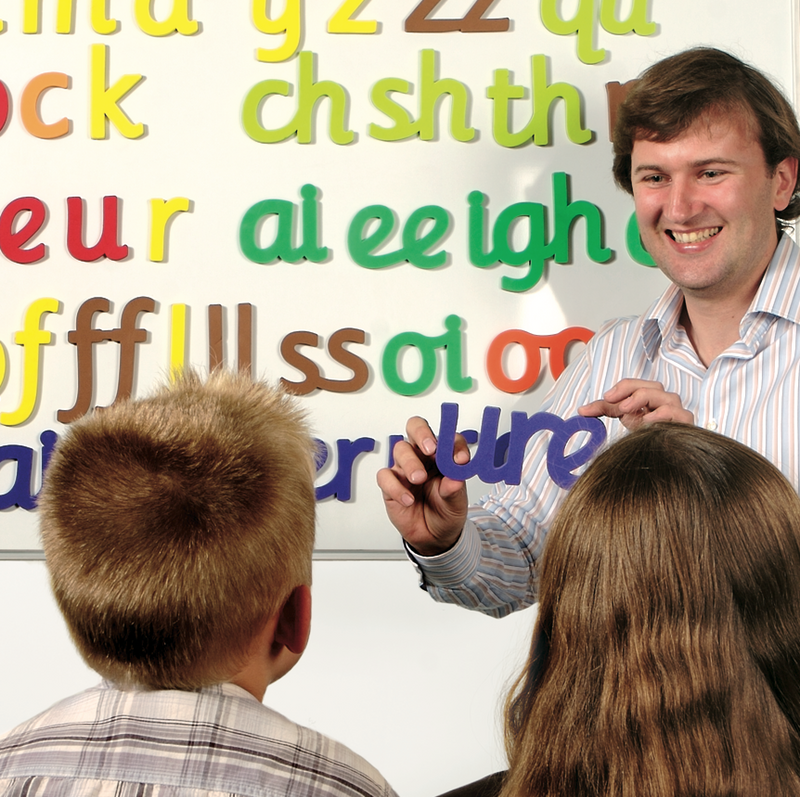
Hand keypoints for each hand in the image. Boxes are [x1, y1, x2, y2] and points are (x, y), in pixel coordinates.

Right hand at [376, 416, 469, 556]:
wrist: (433, 537)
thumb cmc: (446, 511)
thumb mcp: (456, 503)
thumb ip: (454, 490)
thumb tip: (455, 480)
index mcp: (442, 455)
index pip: (446, 437)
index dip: (453, 443)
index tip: (460, 458)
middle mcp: (422, 456)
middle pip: (416, 428)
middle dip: (422, 434)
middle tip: (430, 450)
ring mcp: (405, 468)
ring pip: (400, 449)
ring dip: (410, 462)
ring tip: (419, 479)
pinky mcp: (390, 483)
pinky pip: (385, 476)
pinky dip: (396, 487)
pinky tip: (408, 500)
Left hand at [578, 379, 693, 429]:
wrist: (666, 456)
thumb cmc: (647, 433)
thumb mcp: (624, 416)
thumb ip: (605, 409)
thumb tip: (581, 410)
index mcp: (650, 396)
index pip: (635, 385)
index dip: (622, 388)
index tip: (607, 397)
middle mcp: (665, 400)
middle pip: (652, 386)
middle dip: (632, 392)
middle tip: (617, 404)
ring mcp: (678, 411)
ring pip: (667, 397)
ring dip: (645, 401)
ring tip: (627, 411)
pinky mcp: (686, 424)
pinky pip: (678, 414)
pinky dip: (662, 416)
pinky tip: (647, 423)